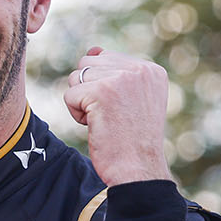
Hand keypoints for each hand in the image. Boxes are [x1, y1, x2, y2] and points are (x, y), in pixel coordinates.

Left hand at [64, 47, 171, 185]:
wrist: (138, 171)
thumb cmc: (133, 142)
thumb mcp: (135, 101)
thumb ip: (117, 73)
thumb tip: (93, 49)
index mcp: (151, 70)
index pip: (106, 59)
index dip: (104, 88)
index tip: (123, 112)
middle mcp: (139, 70)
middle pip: (88, 64)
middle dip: (90, 92)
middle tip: (112, 117)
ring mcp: (121, 79)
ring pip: (76, 78)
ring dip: (83, 103)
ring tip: (106, 121)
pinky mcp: (101, 92)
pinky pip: (69, 95)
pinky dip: (76, 115)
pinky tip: (97, 127)